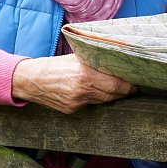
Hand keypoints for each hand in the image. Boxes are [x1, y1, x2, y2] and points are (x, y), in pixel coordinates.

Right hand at [11, 54, 135, 113]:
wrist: (30, 80)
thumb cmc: (55, 65)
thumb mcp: (76, 57)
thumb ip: (95, 60)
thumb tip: (116, 58)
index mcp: (85, 75)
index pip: (115, 85)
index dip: (127, 86)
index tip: (135, 84)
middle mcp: (81, 91)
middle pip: (111, 95)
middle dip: (123, 92)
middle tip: (132, 88)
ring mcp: (76, 103)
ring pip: (101, 101)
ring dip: (110, 95)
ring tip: (118, 89)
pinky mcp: (71, 110)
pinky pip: (89, 104)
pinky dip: (94, 98)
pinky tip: (94, 92)